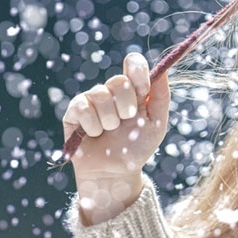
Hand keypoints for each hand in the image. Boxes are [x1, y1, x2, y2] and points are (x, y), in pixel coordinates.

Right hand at [62, 53, 169, 223]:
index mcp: (134, 89)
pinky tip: (94, 134)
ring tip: (110, 131)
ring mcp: (92, 100)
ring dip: (110, 119)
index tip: (143, 89)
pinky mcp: (74, 112)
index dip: (138, 72)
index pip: (134, 64)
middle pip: (118, 80)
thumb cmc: (136, 147)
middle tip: (127, 119)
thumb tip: (163, 69)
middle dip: (127, 104)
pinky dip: (93, 125)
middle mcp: (112, 91)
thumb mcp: (157, 123)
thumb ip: (161, 96)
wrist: (114, 173)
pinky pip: (82, 107)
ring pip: (100, 94)